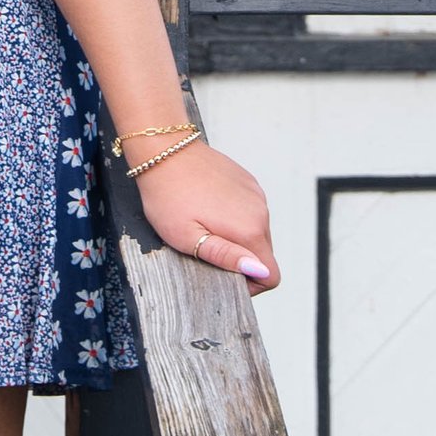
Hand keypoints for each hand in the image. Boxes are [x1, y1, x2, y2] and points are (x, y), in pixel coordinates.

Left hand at [132, 143, 278, 290]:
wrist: (164, 150)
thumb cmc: (168, 197)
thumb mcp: (188, 238)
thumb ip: (227, 257)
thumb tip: (260, 271)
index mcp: (249, 230)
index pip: (271, 275)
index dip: (250, 285)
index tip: (223, 274)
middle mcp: (260, 211)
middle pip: (263, 253)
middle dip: (240, 259)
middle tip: (205, 247)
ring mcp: (256, 194)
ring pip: (257, 231)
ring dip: (236, 237)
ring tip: (203, 224)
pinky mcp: (248, 182)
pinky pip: (250, 211)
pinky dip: (234, 216)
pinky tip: (208, 207)